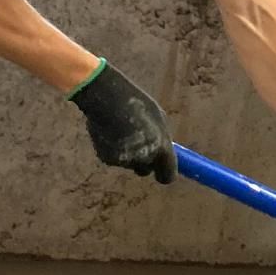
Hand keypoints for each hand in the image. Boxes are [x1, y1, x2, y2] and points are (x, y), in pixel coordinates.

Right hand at [69, 61, 176, 182]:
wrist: (107, 98)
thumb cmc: (136, 103)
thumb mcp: (157, 117)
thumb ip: (161, 137)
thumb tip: (164, 149)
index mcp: (162, 148)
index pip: (168, 176)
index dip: (165, 175)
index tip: (163, 173)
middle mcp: (145, 159)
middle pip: (146, 170)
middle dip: (144, 162)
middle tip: (140, 145)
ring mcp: (125, 161)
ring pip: (129, 162)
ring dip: (128, 152)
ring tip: (121, 128)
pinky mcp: (108, 159)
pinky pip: (114, 157)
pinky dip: (113, 149)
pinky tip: (110, 130)